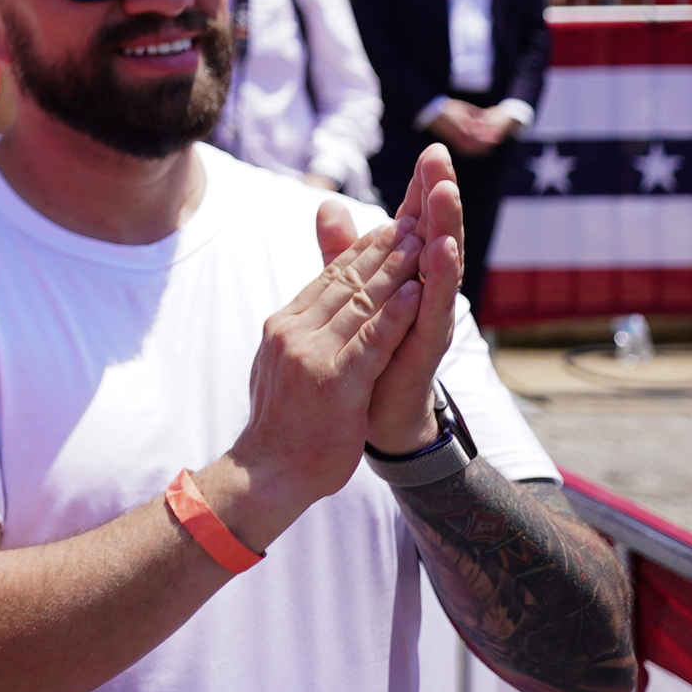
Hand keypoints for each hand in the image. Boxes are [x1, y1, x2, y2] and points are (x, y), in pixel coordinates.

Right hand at [215, 198, 426, 541]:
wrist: (269, 471)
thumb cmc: (282, 424)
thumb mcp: (281, 364)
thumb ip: (298, 329)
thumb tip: (308, 307)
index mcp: (284, 325)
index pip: (327, 278)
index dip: (361, 250)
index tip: (388, 227)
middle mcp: (294, 331)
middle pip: (345, 281)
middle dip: (383, 249)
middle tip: (412, 219)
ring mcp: (313, 354)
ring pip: (362, 302)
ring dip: (396, 270)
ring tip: (422, 242)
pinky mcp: (337, 381)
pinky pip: (373, 339)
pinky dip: (397, 313)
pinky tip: (418, 292)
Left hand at [363, 147, 464, 455]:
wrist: (376, 417)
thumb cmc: (369, 353)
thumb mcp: (352, 294)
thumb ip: (342, 250)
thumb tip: (328, 203)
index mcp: (406, 276)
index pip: (415, 223)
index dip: (421, 189)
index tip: (431, 149)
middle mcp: (423, 292)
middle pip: (432, 233)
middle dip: (437, 195)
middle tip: (442, 156)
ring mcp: (428, 317)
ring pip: (439, 263)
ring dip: (443, 225)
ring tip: (445, 190)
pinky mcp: (427, 344)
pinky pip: (435, 306)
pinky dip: (440, 277)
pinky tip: (444, 249)